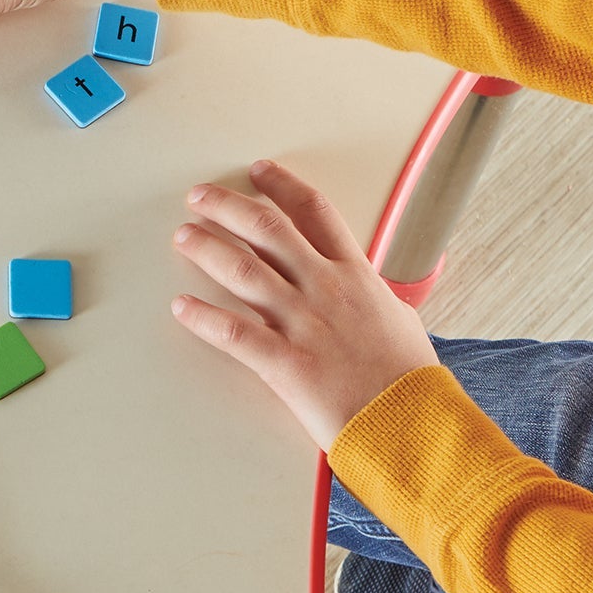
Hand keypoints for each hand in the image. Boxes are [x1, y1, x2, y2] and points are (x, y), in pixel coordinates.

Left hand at [172, 161, 439, 451]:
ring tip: (184, 236)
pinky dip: (203, 318)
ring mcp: (304, 324)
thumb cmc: (410, 377)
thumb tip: (369, 290)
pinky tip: (180, 307)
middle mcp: (326, 288)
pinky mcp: (286, 363)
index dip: (282, 186)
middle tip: (198, 197)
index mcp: (356, 274)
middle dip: (228, 206)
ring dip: (207, 248)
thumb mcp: (400, 318)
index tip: (257, 171)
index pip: (314, 212)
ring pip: (243, 271)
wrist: (412, 421)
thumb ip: (375, 297)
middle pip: (268, 229)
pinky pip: (234, 333)